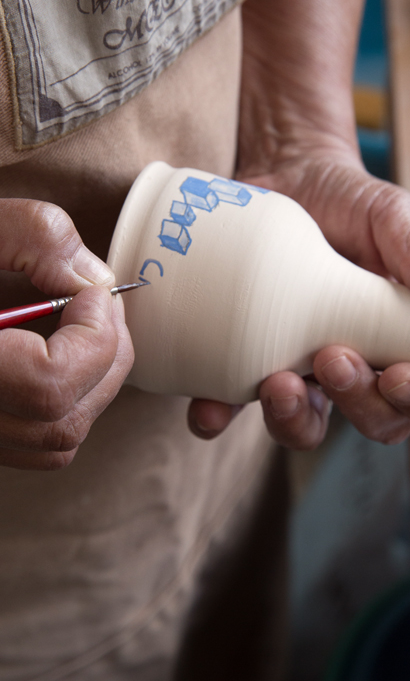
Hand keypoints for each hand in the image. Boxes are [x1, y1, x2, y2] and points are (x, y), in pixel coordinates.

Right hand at [0, 200, 133, 469]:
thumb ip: (34, 235)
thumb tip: (95, 281)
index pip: (48, 387)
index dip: (91, 338)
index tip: (90, 290)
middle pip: (63, 423)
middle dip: (103, 356)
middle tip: (96, 303)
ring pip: (57, 441)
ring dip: (93, 379)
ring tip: (79, 323)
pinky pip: (38, 445)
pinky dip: (69, 401)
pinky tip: (55, 351)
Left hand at [188, 154, 409, 447]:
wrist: (285, 173)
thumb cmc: (348, 200)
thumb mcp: (391, 217)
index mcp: (397, 337)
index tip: (400, 374)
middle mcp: (350, 361)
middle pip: (370, 419)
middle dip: (358, 404)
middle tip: (335, 358)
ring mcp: (296, 364)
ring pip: (303, 425)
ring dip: (293, 421)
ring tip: (278, 384)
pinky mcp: (243, 355)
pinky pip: (229, 405)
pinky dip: (218, 416)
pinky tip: (209, 408)